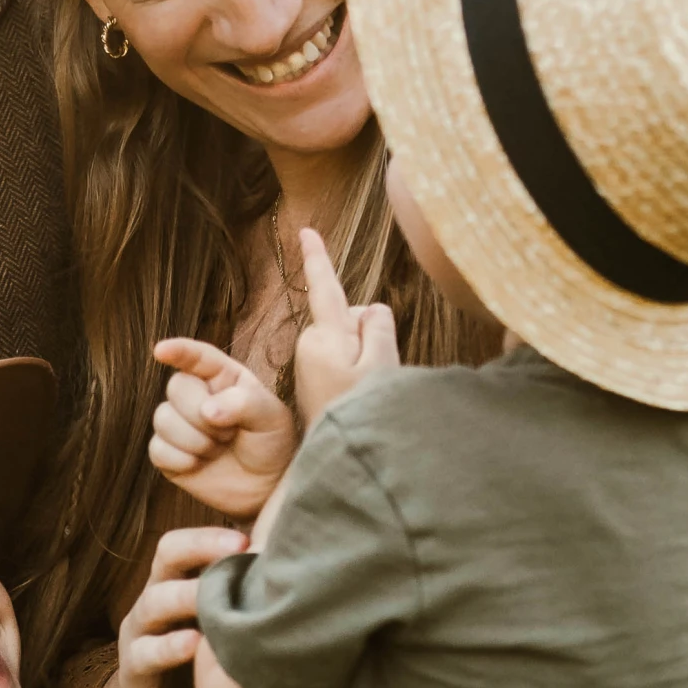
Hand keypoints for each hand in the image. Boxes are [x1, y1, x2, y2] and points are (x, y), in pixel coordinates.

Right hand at [113, 526, 247, 687]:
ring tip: (195, 646)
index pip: (169, 554)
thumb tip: (300, 522)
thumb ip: (243, 571)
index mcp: (165, 593)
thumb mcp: (213, 605)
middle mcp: (143, 626)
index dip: (201, 543)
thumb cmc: (203, 640)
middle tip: (215, 589)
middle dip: (183, 591)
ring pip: (140, 654)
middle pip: (154, 599)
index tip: (244, 539)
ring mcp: (135, 671)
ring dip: (166, 650)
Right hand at [149, 336, 297, 521]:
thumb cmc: (272, 445)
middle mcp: (197, 395)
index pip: (197, 357)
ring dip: (195, 440)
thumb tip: (207, 410)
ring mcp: (179, 423)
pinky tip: (200, 465)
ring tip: (219, 449)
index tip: (161, 351)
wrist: (266, 488)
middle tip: (230, 434)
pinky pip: (157, 449)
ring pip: (163, 419)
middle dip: (202, 415)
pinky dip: (181, 460)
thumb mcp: (272, 418)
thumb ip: (244, 403)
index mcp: (224, 377)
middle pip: (176, 387)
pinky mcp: (168, 453)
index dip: (179, 351)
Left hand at [293, 229, 397, 421]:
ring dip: (362, 354)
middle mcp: (312, 346)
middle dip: (365, 332)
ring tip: (364, 387)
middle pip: (348, 318)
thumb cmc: (363, 410)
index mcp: (326, 337)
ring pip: (347, 340)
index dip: (317, 259)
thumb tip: (367, 309)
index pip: (325, 290)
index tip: (305, 231)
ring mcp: (311, 364)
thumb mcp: (382, 362)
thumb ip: (377, 325)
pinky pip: (342, 359)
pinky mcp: (315, 381)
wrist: (340, 455)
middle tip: (374, 369)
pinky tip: (356, 394)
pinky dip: (355, 369)